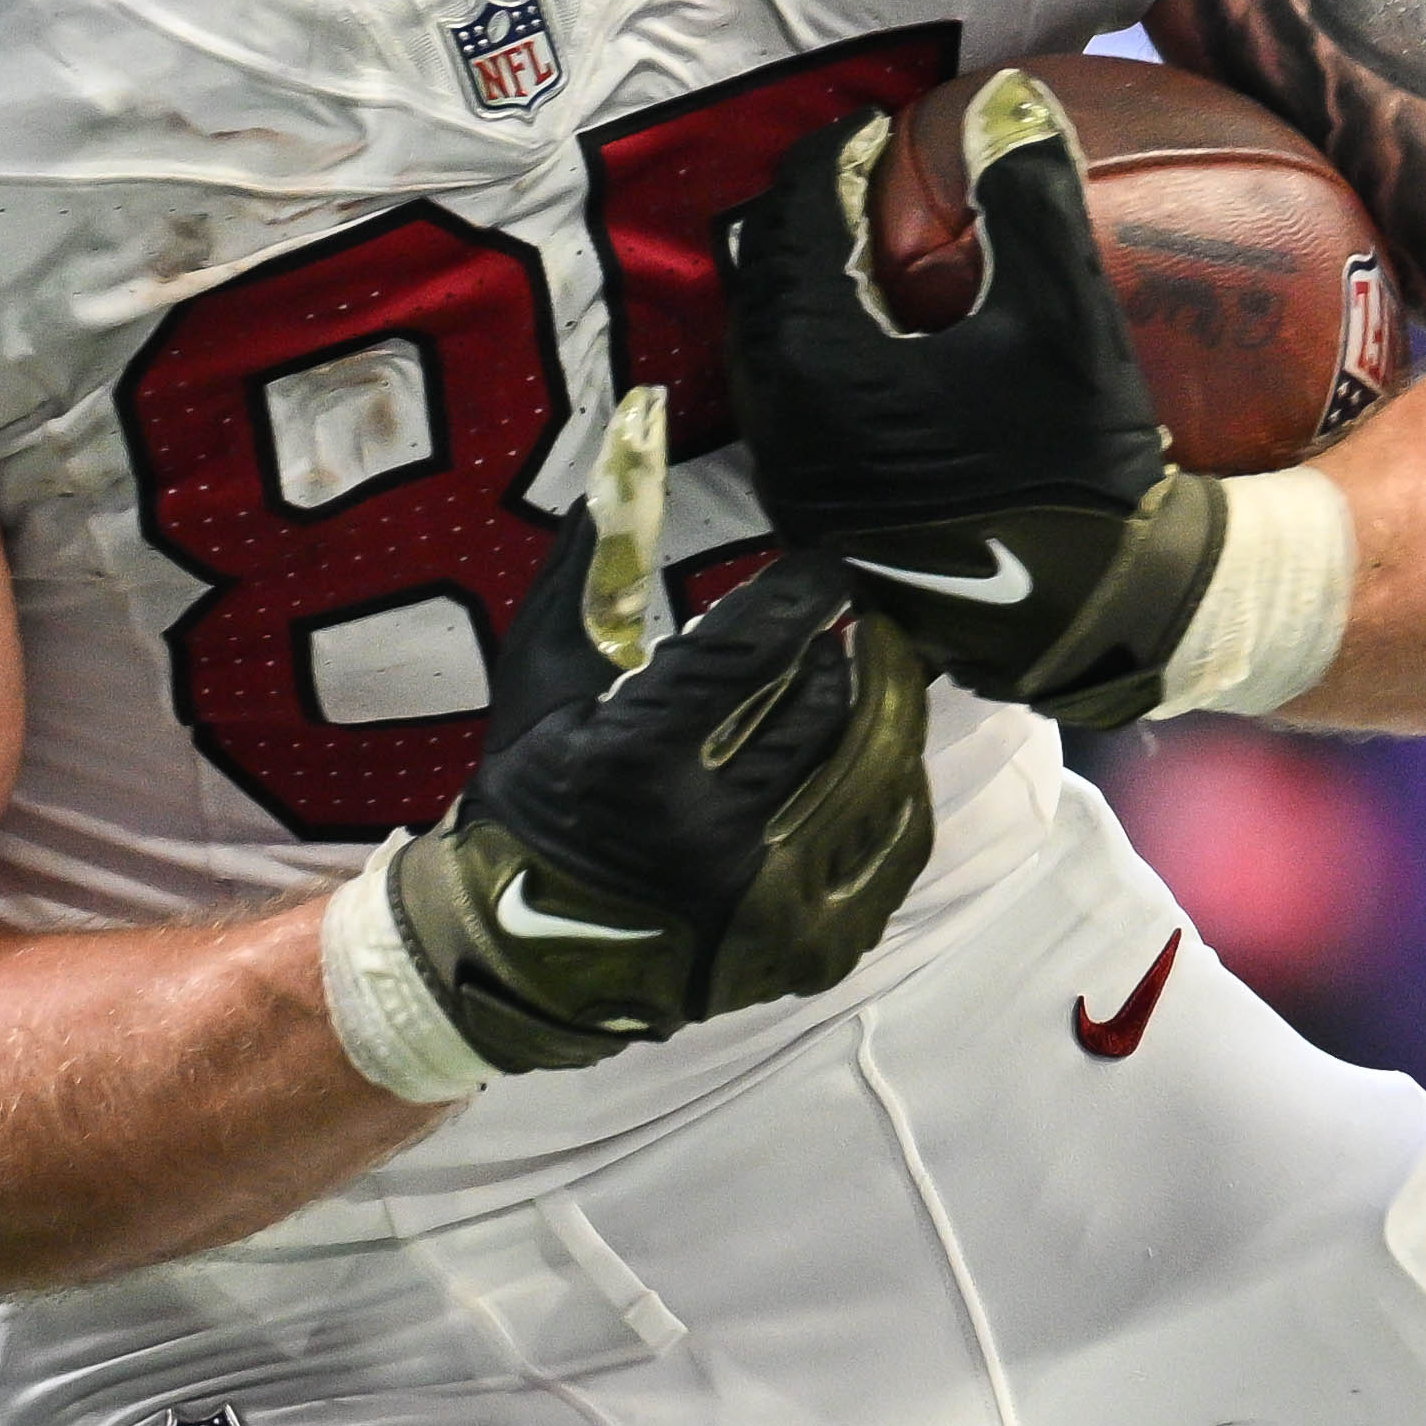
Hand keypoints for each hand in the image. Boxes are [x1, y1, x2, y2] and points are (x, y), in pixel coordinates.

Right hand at [373, 504, 935, 1074]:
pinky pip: (893, 850)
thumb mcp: (535, 687)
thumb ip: (583, 579)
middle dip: (855, 647)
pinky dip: (898, 791)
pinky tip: (884, 751)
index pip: (752, 651)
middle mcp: (709, 838)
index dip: (802, 594)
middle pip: (827, 708)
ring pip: (874, 774)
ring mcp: (768, 904)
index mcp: (634, 764)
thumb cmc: (532, 804)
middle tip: (858, 617)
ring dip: (886, 708)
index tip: (824, 567)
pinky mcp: (809, 950)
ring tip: (879, 669)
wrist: (527, 959)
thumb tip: (618, 466)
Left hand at [740, 65, 1235, 733]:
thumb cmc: (1078, 470)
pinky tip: (877, 337)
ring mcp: (790, 477)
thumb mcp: (1066, 317)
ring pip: (767, 342)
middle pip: (764, 276)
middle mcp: (780, 421)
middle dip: (809, 214)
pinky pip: (787, 398)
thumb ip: (1029, 194)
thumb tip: (1006, 98)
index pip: (800, 217)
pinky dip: (815, 346)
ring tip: (868, 246)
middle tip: (866, 177)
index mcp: (820, 362)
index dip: (836, 156)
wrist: (1088, 615)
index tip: (883, 128)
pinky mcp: (813, 516)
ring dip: (806, 282)